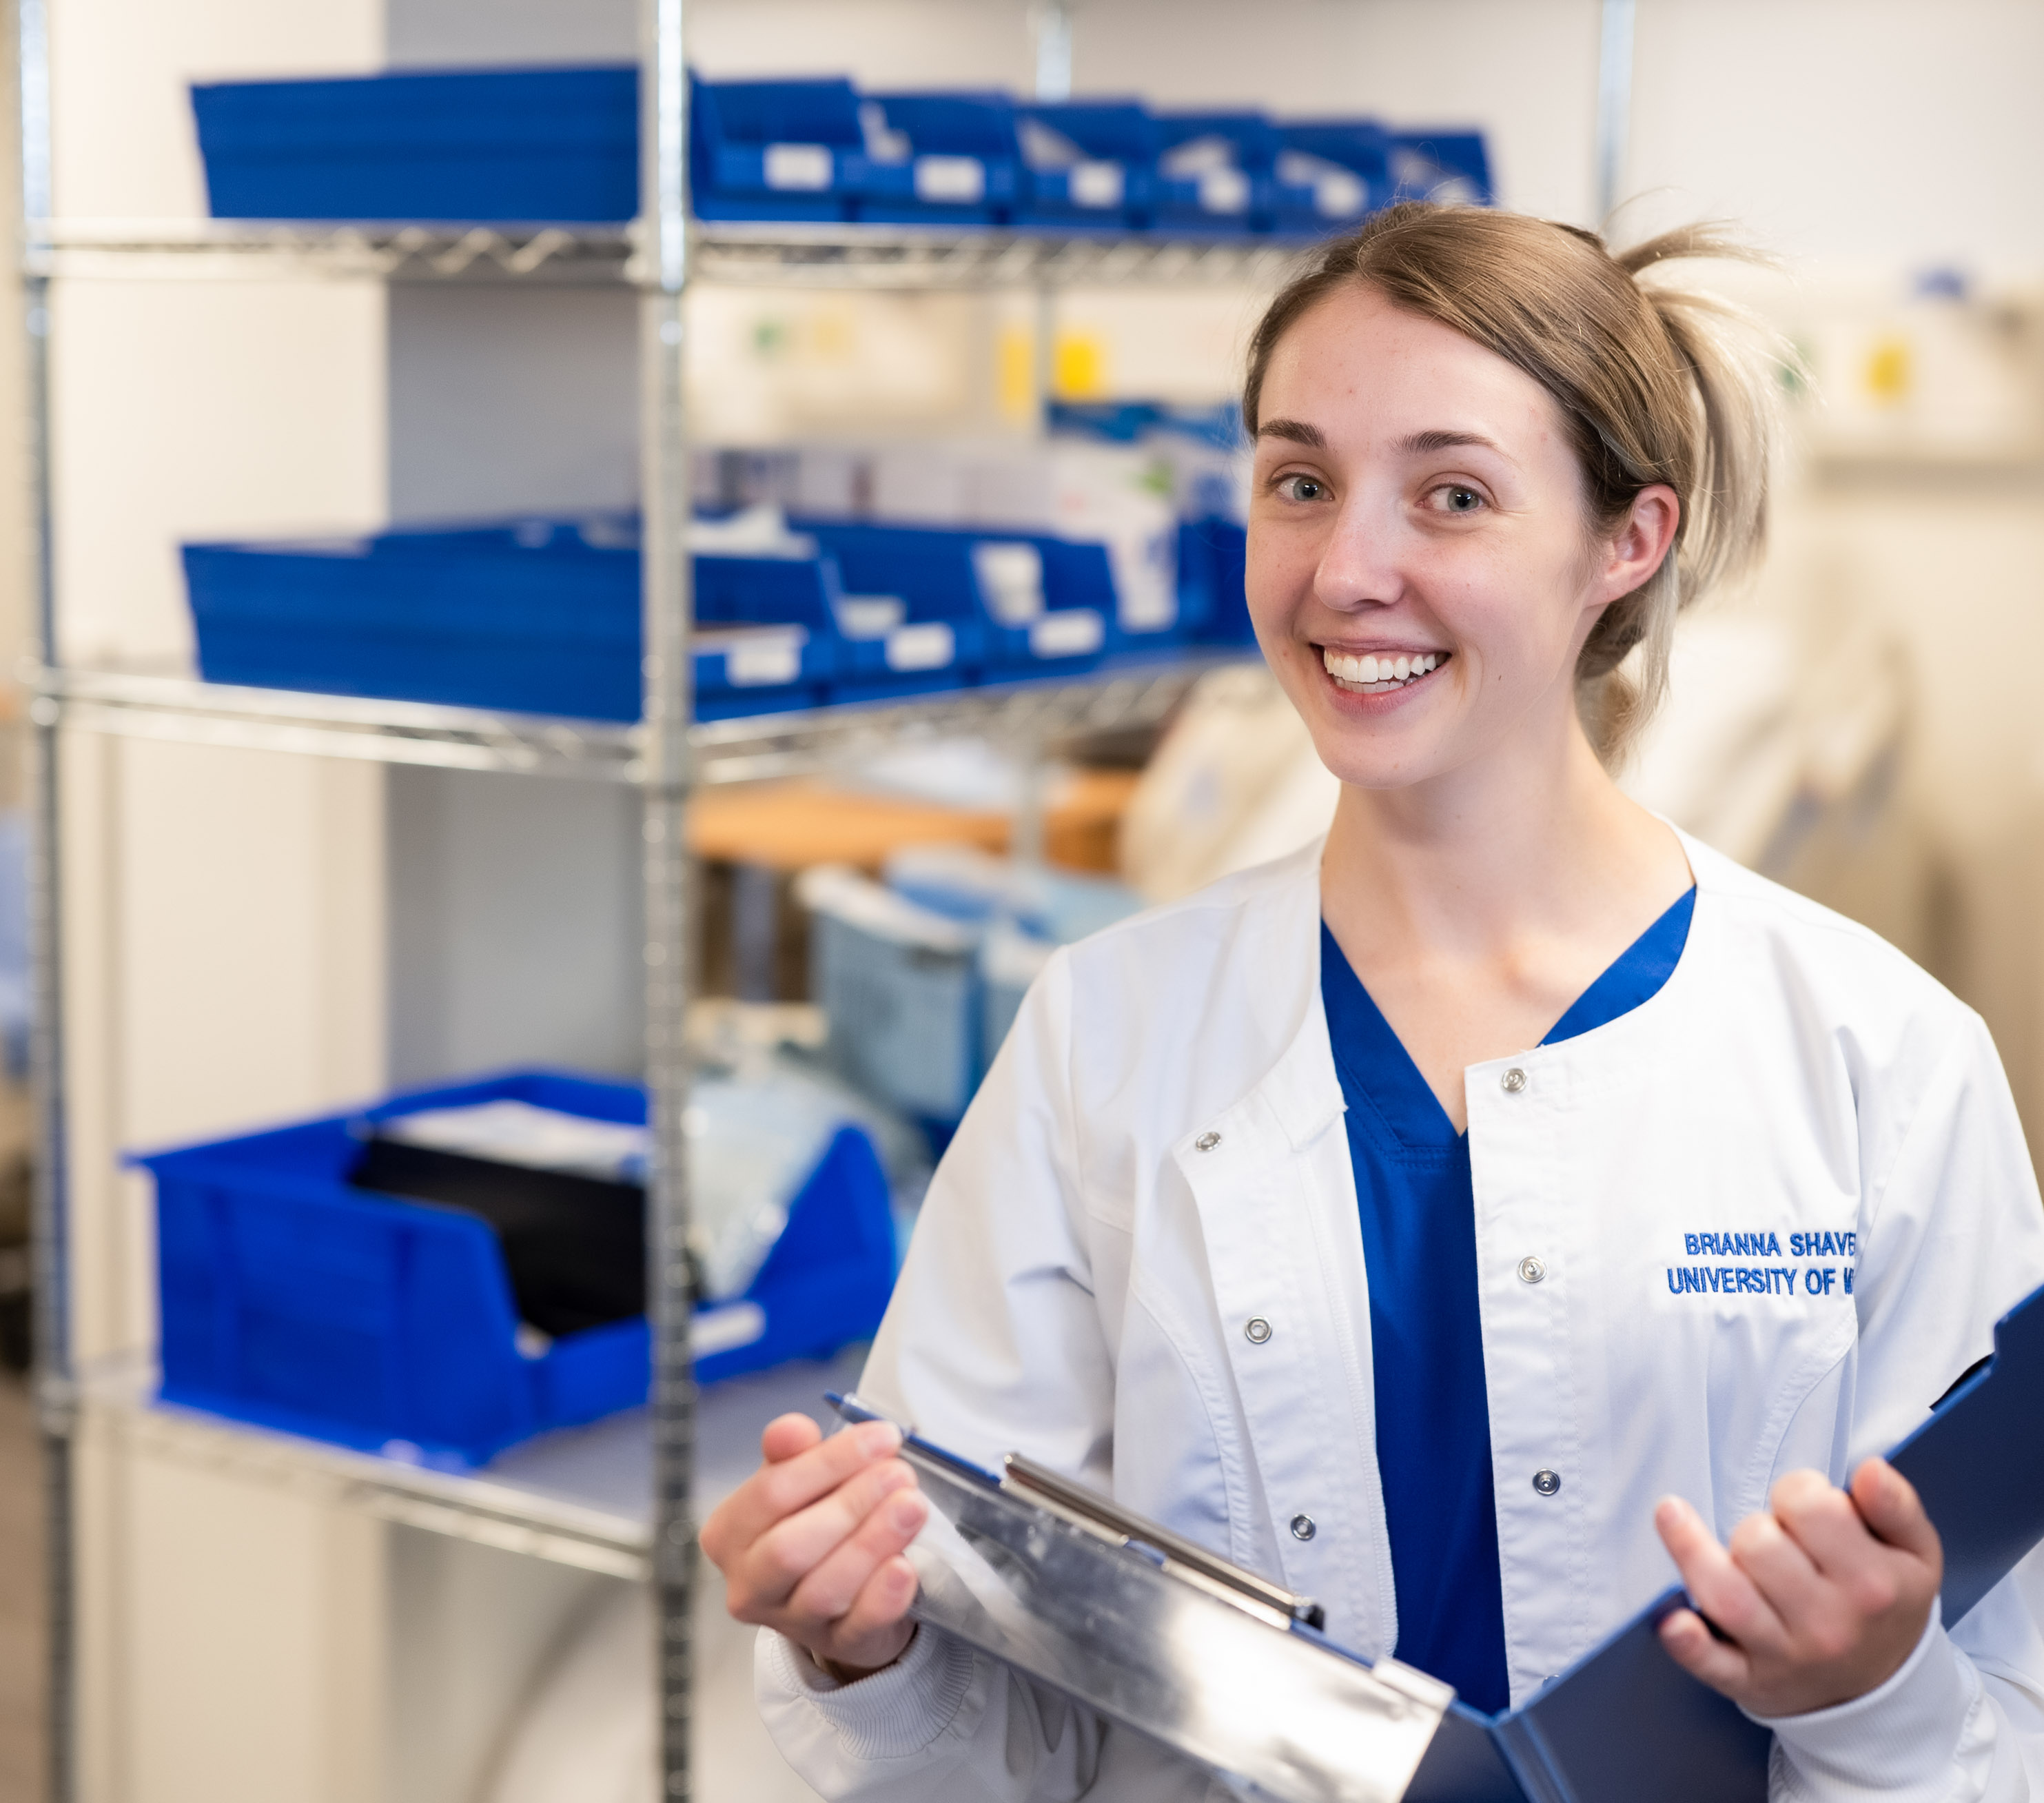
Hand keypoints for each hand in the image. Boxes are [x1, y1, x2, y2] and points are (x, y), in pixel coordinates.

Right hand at [699, 1413, 927, 1679]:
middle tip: (900, 1473)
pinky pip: (858, 1627)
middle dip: (851, 1504)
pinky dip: (883, 1597)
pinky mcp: (837, 1646)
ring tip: (912, 1507)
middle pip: (791, 1547)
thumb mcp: (800, 1481)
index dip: (828, 1462)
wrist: (843, 1590)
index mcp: (729, 1534)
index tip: (881, 1437)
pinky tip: (906, 1568)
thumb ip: (793, 1454)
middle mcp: (749, 1585)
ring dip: (872, 1543)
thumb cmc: (815, 1520)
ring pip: (824, 1590)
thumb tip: (791, 1430)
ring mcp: (790, 1624)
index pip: (771, 1493)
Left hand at [1654, 1459, 1941, 1716]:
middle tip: (1771, 1537)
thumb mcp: (1914, 1554)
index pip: (1814, 1509)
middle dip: (1757, 1525)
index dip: (1799, 1491)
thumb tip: (1870, 1468)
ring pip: (1727, 1594)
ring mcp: (1785, 1655)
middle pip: (1760, 1545)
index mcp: (1872, 1583)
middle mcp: (1830, 1623)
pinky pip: (1712, 1664)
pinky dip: (1688, 1644)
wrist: (1880, 1691)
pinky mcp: (1749, 1680)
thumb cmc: (1886, 1603)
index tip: (1801, 1505)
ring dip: (1694, 1552)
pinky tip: (1671, 1620)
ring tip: (1672, 1516)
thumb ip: (1896, 1504)